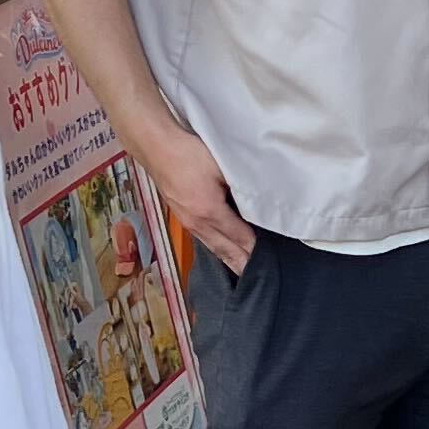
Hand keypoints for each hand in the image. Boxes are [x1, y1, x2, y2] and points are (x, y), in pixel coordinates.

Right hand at [145, 116, 253, 277]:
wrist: (156, 146)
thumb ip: (240, 187)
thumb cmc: (189, 153)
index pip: (241, 238)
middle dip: (244, 265)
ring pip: (214, 249)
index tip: (272, 262)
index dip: (256, 250)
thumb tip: (258, 202)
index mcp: (210, 212)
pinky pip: (205, 240)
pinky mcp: (183, 217)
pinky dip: (219, 251)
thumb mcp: (221, 168)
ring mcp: (189, 222)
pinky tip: (225, 253)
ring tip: (245, 274)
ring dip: (231, 262)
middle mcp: (198, 223)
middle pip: (227, 251)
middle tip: (262, 281)